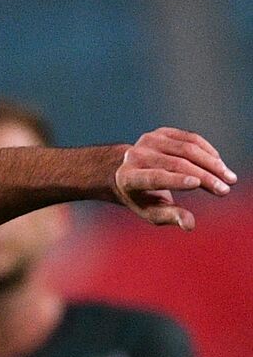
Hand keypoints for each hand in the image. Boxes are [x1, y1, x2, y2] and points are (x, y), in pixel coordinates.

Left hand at [114, 127, 235, 229]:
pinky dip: (208, 152)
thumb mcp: (151, 211)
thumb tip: (190, 224)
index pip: (154, 177)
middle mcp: (135, 156)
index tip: (198, 184)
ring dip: (212, 164)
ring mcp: (148, 140)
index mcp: (128, 177)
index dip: (176, 180)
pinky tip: (219, 165)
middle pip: (176, 164)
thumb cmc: (143, 197)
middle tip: (225, 190)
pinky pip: (191, 139)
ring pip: (188, 149)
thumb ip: (170, 216)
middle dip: (204, 177)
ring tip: (229, 178)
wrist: (130, 172)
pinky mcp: (162, 132)